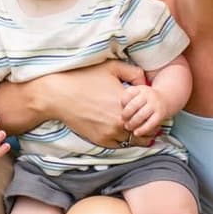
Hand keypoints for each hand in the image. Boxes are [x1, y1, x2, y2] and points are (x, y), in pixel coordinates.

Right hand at [25, 59, 143, 147]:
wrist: (58, 95)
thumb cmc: (84, 78)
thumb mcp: (111, 67)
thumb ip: (134, 72)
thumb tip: (146, 83)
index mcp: (127, 103)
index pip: (152, 115)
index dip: (154, 113)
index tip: (152, 111)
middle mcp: (121, 121)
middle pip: (146, 131)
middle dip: (149, 126)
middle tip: (148, 121)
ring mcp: (110, 133)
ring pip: (134, 141)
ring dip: (137, 135)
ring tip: (137, 127)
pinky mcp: (100, 140)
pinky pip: (120, 146)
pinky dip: (124, 140)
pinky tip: (123, 132)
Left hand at [119, 82, 174, 141]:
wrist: (166, 98)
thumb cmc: (146, 98)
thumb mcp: (136, 93)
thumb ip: (127, 98)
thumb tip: (115, 108)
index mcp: (140, 89)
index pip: (128, 94)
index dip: (122, 102)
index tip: (119, 107)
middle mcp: (148, 95)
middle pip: (134, 105)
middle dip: (126, 114)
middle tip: (122, 120)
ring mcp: (155, 105)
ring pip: (141, 115)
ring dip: (133, 123)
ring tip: (128, 127)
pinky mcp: (160, 115)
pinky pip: (150, 123)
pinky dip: (142, 129)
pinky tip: (136, 132)